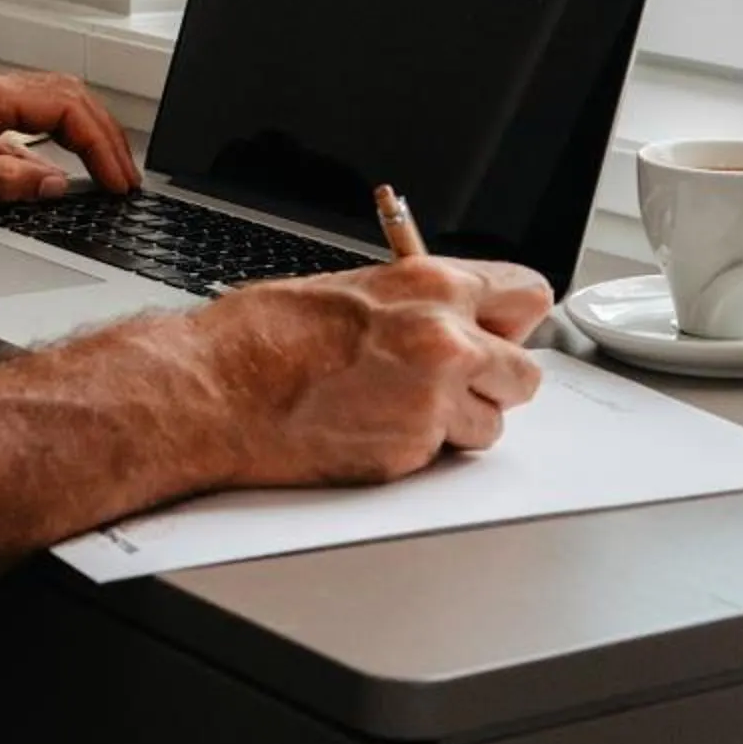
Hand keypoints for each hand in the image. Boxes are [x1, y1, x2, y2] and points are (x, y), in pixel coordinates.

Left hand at [0, 70, 140, 207]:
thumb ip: (2, 182)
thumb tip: (54, 185)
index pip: (66, 106)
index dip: (101, 144)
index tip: (117, 178)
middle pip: (68, 100)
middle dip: (103, 137)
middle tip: (124, 176)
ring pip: (48, 113)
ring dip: (79, 143)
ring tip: (102, 179)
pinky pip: (21, 133)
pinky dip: (45, 156)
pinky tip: (47, 184)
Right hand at [192, 255, 551, 486]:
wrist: (214, 390)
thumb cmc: (260, 336)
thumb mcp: (351, 287)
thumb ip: (417, 302)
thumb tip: (454, 316)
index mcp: (431, 286)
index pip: (529, 295)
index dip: (509, 321)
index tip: (497, 330)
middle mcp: (444, 342)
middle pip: (525, 373)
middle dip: (493, 380)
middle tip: (450, 381)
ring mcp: (430, 402)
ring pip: (491, 424)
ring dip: (459, 422)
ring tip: (400, 408)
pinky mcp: (409, 452)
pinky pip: (443, 457)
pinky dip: (418, 450)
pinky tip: (371, 428)